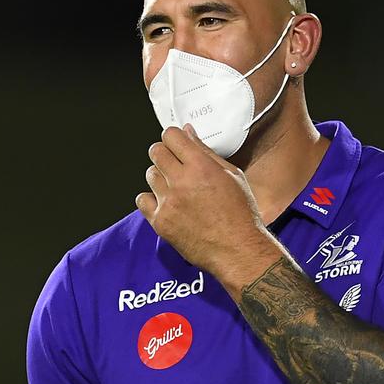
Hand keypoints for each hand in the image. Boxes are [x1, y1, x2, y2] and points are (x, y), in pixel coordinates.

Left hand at [136, 124, 277, 278]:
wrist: (238, 249)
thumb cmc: (240, 215)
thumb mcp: (232, 175)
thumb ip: (206, 152)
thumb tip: (188, 133)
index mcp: (201, 166)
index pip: (171, 136)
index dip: (173, 137)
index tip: (176, 142)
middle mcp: (182, 182)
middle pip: (156, 152)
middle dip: (165, 153)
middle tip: (174, 162)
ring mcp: (169, 202)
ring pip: (149, 174)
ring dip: (160, 176)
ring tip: (175, 186)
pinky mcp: (161, 221)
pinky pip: (142, 199)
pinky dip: (151, 198)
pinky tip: (166, 202)